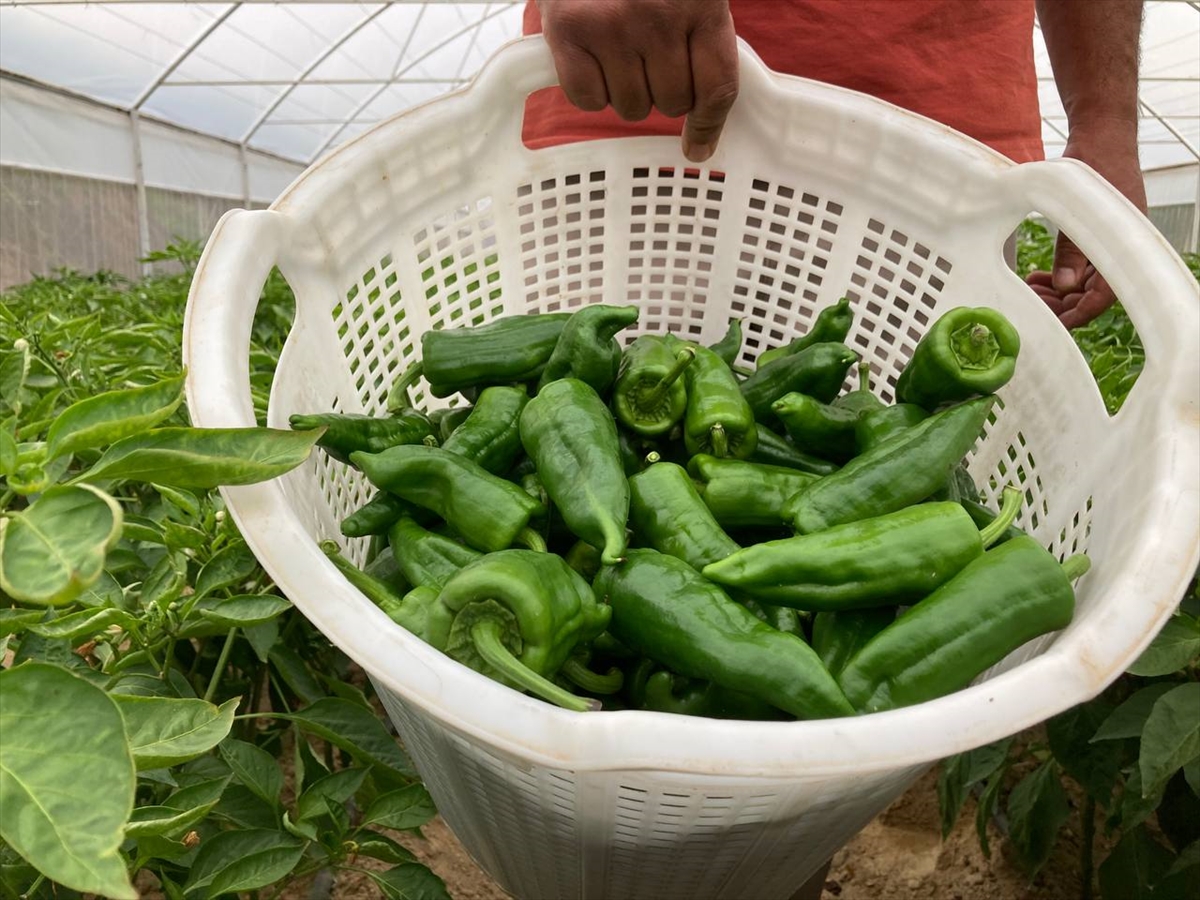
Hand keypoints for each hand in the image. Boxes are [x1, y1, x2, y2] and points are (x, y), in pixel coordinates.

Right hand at [535, 0, 738, 161]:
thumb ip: (701, 39)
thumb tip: (702, 120)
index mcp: (700, 4)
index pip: (718, 86)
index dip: (709, 124)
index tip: (699, 144)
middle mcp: (658, 17)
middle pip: (673, 103)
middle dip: (663, 92)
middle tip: (647, 62)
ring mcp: (612, 26)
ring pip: (631, 106)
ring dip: (626, 91)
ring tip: (617, 53)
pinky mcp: (569, 31)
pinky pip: (587, 99)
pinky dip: (589, 89)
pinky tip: (590, 59)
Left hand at [1025, 121, 1145, 328]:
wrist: (1102, 132)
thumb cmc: (1095, 163)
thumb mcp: (1078, 207)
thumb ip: (1072, 249)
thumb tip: (1066, 286)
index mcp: (1127, 243)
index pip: (1106, 295)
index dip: (1079, 313)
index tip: (1054, 322)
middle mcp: (1123, 246)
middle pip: (1094, 293)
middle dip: (1063, 304)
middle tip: (1032, 306)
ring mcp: (1111, 240)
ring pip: (1086, 282)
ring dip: (1059, 291)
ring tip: (1032, 290)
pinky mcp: (1099, 234)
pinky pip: (1082, 266)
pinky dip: (1062, 275)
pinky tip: (1039, 276)